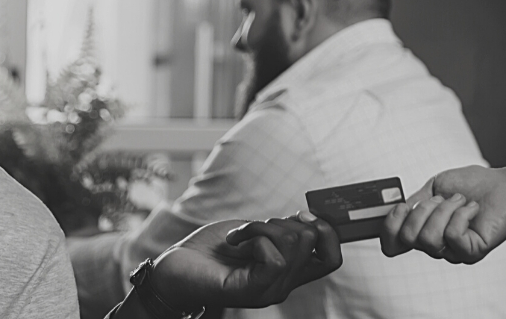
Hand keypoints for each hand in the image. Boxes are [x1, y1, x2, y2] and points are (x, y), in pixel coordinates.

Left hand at [147, 213, 341, 309]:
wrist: (173, 269)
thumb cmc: (209, 250)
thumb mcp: (253, 234)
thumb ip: (281, 231)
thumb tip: (309, 216)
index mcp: (287, 272)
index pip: (332, 258)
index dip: (329, 231)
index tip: (304, 214)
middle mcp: (283, 285)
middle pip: (312, 240)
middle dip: (281, 220)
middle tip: (252, 228)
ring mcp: (268, 290)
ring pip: (293, 243)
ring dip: (261, 226)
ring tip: (237, 235)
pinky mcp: (249, 291)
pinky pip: (274, 257)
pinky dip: (252, 237)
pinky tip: (233, 240)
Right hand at [380, 165, 505, 263]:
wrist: (502, 185)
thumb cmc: (471, 185)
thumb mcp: (433, 188)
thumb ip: (412, 202)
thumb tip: (394, 209)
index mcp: (423, 231)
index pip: (392, 246)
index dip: (389, 227)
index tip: (403, 206)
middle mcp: (436, 245)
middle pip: (408, 239)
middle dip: (422, 211)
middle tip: (441, 199)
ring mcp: (453, 252)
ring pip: (429, 239)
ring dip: (443, 211)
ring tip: (459, 201)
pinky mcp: (471, 252)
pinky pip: (452, 236)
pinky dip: (461, 215)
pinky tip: (472, 208)